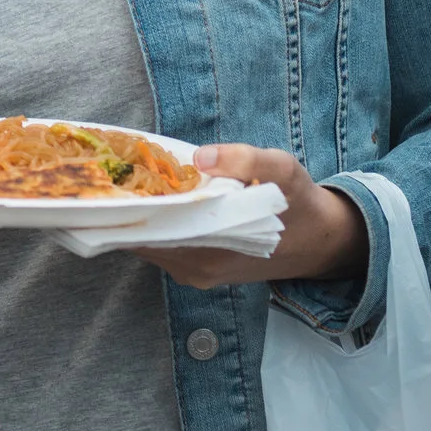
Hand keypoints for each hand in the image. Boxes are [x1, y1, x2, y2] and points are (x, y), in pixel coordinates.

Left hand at [135, 144, 368, 290]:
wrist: (320, 242)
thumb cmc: (298, 204)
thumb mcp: (281, 170)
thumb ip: (243, 160)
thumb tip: (200, 158)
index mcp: (210, 250)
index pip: (145, 230)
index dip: (124, 204)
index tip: (109, 177)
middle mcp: (195, 268)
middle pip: (139, 237)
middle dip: (126, 205)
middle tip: (113, 170)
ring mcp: (194, 273)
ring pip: (148, 242)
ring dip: (138, 213)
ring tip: (128, 178)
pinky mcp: (197, 269)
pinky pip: (162, 244)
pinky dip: (154, 221)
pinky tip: (154, 196)